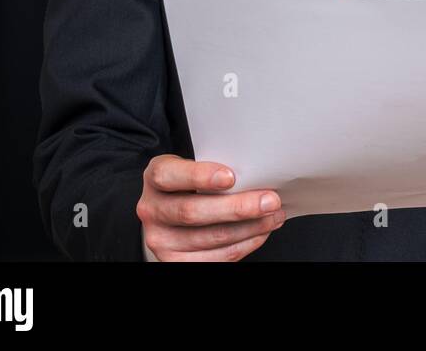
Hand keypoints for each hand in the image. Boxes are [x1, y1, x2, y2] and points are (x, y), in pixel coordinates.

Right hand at [136, 154, 284, 260]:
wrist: (171, 210)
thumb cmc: (192, 183)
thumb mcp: (195, 165)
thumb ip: (215, 166)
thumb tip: (259, 173)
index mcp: (156, 177)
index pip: (169, 175)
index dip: (200, 176)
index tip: (231, 177)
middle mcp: (151, 209)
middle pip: (192, 212)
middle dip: (238, 208)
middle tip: (270, 201)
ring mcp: (161, 239)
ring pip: (209, 238)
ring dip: (249, 228)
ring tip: (274, 216)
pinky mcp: (175, 261)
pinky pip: (214, 257)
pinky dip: (243, 244)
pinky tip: (260, 233)